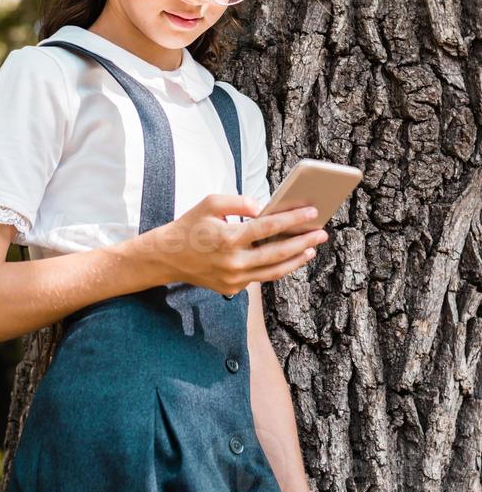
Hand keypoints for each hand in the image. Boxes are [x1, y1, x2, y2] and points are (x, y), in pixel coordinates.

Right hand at [143, 194, 327, 295]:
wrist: (168, 257)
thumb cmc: (191, 225)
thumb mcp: (210, 203)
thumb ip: (238, 202)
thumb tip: (263, 209)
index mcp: (229, 238)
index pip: (268, 227)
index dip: (292, 219)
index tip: (311, 211)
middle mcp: (234, 262)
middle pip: (278, 252)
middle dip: (303, 242)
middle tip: (322, 233)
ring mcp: (234, 279)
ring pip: (274, 271)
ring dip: (296, 260)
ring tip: (311, 249)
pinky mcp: (233, 289)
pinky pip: (261, 277)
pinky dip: (277, 267)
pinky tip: (289, 258)